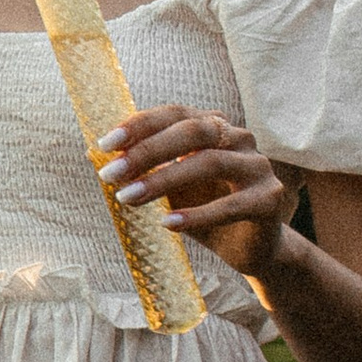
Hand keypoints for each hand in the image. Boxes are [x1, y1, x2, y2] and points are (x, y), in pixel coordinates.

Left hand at [98, 108, 294, 280]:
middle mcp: (239, 138)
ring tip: (129, 198)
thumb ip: (143, 169)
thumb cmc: (204, 208)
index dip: (140, 125)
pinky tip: (167, 224)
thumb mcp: (169, 187)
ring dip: (164, 180)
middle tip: (111, 174)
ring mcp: (258, 166)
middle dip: (147, 151)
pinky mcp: (269, 199)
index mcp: (213, 126)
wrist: (249, 247)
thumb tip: (92, 155)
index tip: (104, 144)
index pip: (175, 114)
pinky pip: (232, 204)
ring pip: (210, 162)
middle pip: (192, 132)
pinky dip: (198, 214)